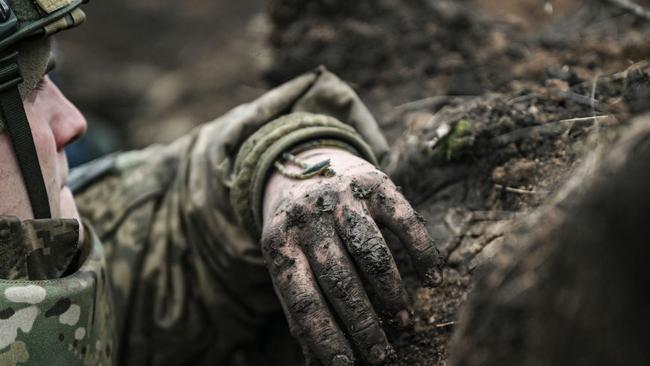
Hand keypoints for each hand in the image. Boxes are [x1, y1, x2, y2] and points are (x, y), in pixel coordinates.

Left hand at [262, 148, 442, 365]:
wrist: (303, 163)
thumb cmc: (297, 229)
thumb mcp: (286, 259)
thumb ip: (299, 303)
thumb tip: (318, 359)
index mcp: (279, 243)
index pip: (303, 299)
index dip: (325, 336)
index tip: (346, 365)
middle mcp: (309, 219)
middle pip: (340, 280)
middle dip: (364, 324)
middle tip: (382, 355)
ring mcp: (342, 198)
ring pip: (372, 253)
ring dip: (392, 293)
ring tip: (404, 323)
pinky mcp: (374, 183)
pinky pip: (404, 220)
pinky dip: (422, 252)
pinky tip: (433, 279)